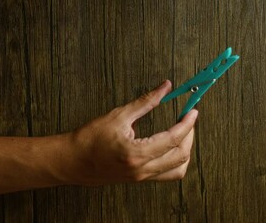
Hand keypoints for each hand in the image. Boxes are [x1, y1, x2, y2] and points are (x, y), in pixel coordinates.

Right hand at [66, 80, 197, 184]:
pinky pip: (167, 174)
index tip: (193, 112)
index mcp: (136, 153)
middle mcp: (142, 169)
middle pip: (180, 156)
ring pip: (177, 170)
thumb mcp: (119, 116)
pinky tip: (171, 146)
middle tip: (188, 119)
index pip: (173, 139)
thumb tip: (165, 88)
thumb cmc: (89, 139)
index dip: (187, 124)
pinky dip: (175, 160)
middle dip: (189, 135)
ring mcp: (142, 177)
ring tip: (183, 134)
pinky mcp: (140, 179)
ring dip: (185, 151)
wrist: (72, 161)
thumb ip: (145, 102)